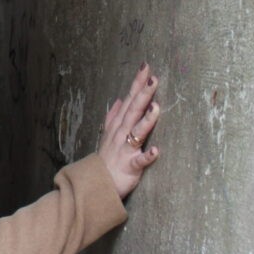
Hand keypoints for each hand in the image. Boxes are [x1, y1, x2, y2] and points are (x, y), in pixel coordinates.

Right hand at [98, 64, 161, 198]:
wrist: (97, 185)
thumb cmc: (107, 159)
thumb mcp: (108, 134)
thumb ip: (114, 116)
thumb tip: (120, 99)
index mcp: (119, 126)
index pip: (129, 100)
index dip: (137, 84)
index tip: (146, 67)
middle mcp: (121, 134)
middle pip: (133, 111)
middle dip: (143, 95)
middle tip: (153, 79)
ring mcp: (125, 150)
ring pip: (136, 132)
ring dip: (146, 120)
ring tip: (156, 107)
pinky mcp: (130, 167)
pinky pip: (139, 161)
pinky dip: (147, 156)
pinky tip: (156, 151)